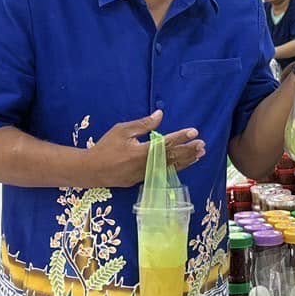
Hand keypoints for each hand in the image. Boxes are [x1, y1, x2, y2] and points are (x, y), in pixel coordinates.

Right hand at [87, 111, 205, 187]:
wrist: (92, 170)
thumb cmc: (105, 147)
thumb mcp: (122, 130)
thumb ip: (143, 124)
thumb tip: (160, 115)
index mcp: (141, 151)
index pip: (166, 143)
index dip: (181, 137)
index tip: (193, 131)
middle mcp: (147, 165)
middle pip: (172, 157)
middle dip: (188, 150)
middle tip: (202, 145)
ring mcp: (146, 175)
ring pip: (171, 167)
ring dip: (186, 160)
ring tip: (199, 155)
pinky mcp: (143, 180)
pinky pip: (164, 173)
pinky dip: (176, 168)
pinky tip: (185, 164)